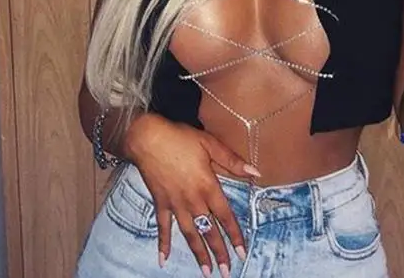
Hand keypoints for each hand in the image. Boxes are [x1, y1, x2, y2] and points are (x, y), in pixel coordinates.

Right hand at [123, 113, 259, 277]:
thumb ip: (233, 161)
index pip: (225, 216)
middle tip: (226, 272)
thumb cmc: (181, 138)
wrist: (148, 138)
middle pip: (208, 230)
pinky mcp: (160, 203)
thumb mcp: (210, 144)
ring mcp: (175, 204)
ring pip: (189, 233)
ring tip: (206, 271)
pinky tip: (163, 259)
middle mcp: (192, 200)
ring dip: (198, 253)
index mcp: (208, 186)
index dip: (234, 235)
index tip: (241, 252)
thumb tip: (256, 172)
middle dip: (218, 252)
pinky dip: (163, 243)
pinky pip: (162, 227)